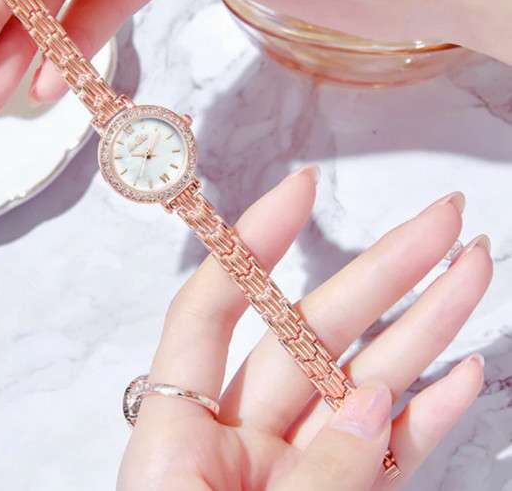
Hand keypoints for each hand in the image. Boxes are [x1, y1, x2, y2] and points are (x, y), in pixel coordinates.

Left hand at [118, 168, 489, 489]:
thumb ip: (308, 483)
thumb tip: (370, 404)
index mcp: (178, 444)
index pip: (210, 311)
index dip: (251, 245)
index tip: (299, 188)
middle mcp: (234, 449)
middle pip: (307, 338)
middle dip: (377, 276)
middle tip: (439, 222)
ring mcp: (290, 482)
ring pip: (359, 389)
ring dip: (420, 333)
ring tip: (473, 271)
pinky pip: (385, 461)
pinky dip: (424, 421)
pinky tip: (463, 373)